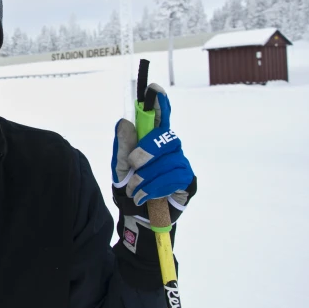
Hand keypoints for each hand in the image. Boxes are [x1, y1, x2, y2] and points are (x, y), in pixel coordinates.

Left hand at [111, 84, 195, 219]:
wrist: (139, 218)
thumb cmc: (131, 188)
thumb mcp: (121, 167)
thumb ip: (123, 146)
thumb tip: (124, 121)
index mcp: (152, 141)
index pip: (159, 117)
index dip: (159, 103)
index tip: (154, 89)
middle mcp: (169, 148)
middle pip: (164, 137)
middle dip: (144, 153)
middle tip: (133, 167)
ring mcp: (180, 162)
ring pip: (166, 161)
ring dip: (145, 177)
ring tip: (134, 190)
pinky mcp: (187, 179)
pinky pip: (172, 177)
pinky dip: (154, 187)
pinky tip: (145, 196)